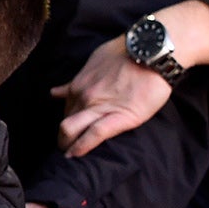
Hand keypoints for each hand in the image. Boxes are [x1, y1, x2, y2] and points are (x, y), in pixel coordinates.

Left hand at [51, 34, 173, 155]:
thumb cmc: (127, 53)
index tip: (68, 132)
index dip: (66, 123)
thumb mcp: (94, 61)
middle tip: (66, 148)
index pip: (65, 109)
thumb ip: (77, 80)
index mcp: (79, 84)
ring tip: (70, 155)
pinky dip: (81, 147)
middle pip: (64, 123)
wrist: (152, 51)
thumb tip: (57, 92)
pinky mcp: (119, 116)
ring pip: (70, 130)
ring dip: (68, 145)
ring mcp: (99, 106)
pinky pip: (93, 135)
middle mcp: (83, 96)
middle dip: (63, 138)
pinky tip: (76, 155)